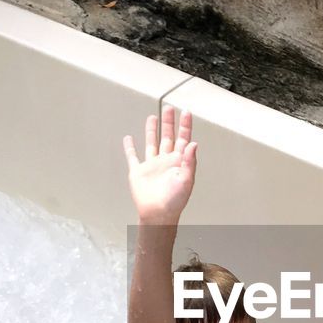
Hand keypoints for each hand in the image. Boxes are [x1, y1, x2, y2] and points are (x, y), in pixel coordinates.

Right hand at [123, 107, 196, 223]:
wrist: (157, 214)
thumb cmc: (174, 201)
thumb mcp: (186, 180)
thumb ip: (190, 161)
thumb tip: (193, 143)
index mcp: (178, 162)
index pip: (183, 139)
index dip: (185, 126)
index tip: (186, 113)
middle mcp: (165, 161)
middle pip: (167, 136)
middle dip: (169, 122)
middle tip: (169, 108)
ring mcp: (152, 165)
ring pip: (152, 142)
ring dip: (152, 130)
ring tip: (153, 117)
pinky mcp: (138, 171)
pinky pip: (133, 156)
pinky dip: (129, 147)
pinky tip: (128, 138)